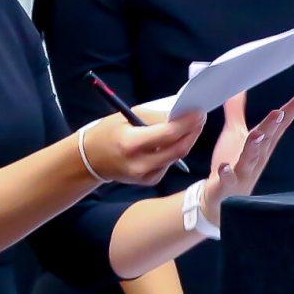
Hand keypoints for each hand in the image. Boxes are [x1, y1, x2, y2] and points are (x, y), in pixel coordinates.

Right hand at [80, 111, 204, 185]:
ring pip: (177, 156)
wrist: (92, 158)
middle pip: (178, 149)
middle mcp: (139, 163)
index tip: (199, 112)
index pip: (168, 134)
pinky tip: (174, 141)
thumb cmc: (110, 131)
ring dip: (187, 140)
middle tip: (200, 118)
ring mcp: (144, 175)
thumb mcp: (129, 116)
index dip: (187, 123)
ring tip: (191, 126)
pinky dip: (174, 151)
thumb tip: (182, 115)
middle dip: (192, 132)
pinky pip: (169, 164)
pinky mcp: (149, 180)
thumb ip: (156, 117)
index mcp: (131, 143)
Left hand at [200, 94, 293, 224]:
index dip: (290, 112)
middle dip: (272, 126)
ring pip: (250, 159)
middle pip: (266, 140)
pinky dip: (227, 173)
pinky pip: (227, 179)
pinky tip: (225, 166)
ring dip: (254, 147)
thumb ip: (236, 111)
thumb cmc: (233, 163)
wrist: (220, 199)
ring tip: (257, 135)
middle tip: (279, 112)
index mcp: (261, 145)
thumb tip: (238, 88)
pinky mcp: (227, 185)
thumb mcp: (235, 134)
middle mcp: (256, 158)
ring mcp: (243, 172)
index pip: (278, 126)